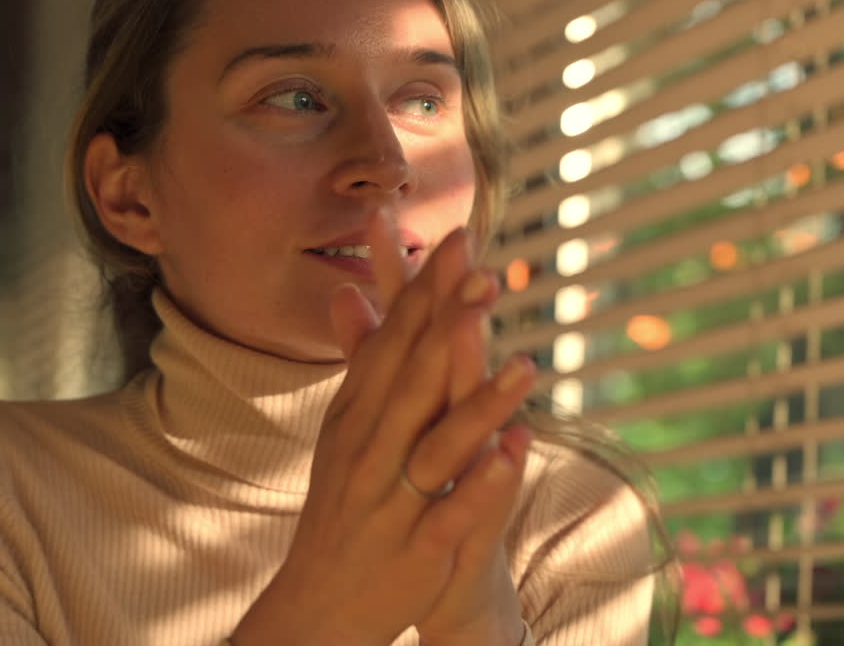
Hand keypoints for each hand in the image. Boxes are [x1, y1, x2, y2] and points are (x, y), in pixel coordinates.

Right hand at [230, 208, 534, 645]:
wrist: (319, 602)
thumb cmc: (346, 503)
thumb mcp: (346, 428)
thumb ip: (361, 360)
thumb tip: (348, 289)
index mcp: (357, 415)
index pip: (394, 343)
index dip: (427, 292)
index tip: (459, 241)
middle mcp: (370, 449)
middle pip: (413, 380)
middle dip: (449, 326)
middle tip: (485, 272)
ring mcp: (391, 499)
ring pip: (437, 444)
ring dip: (478, 402)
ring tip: (524, 362)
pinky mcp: (416, 549)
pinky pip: (451, 513)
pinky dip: (481, 484)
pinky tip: (514, 452)